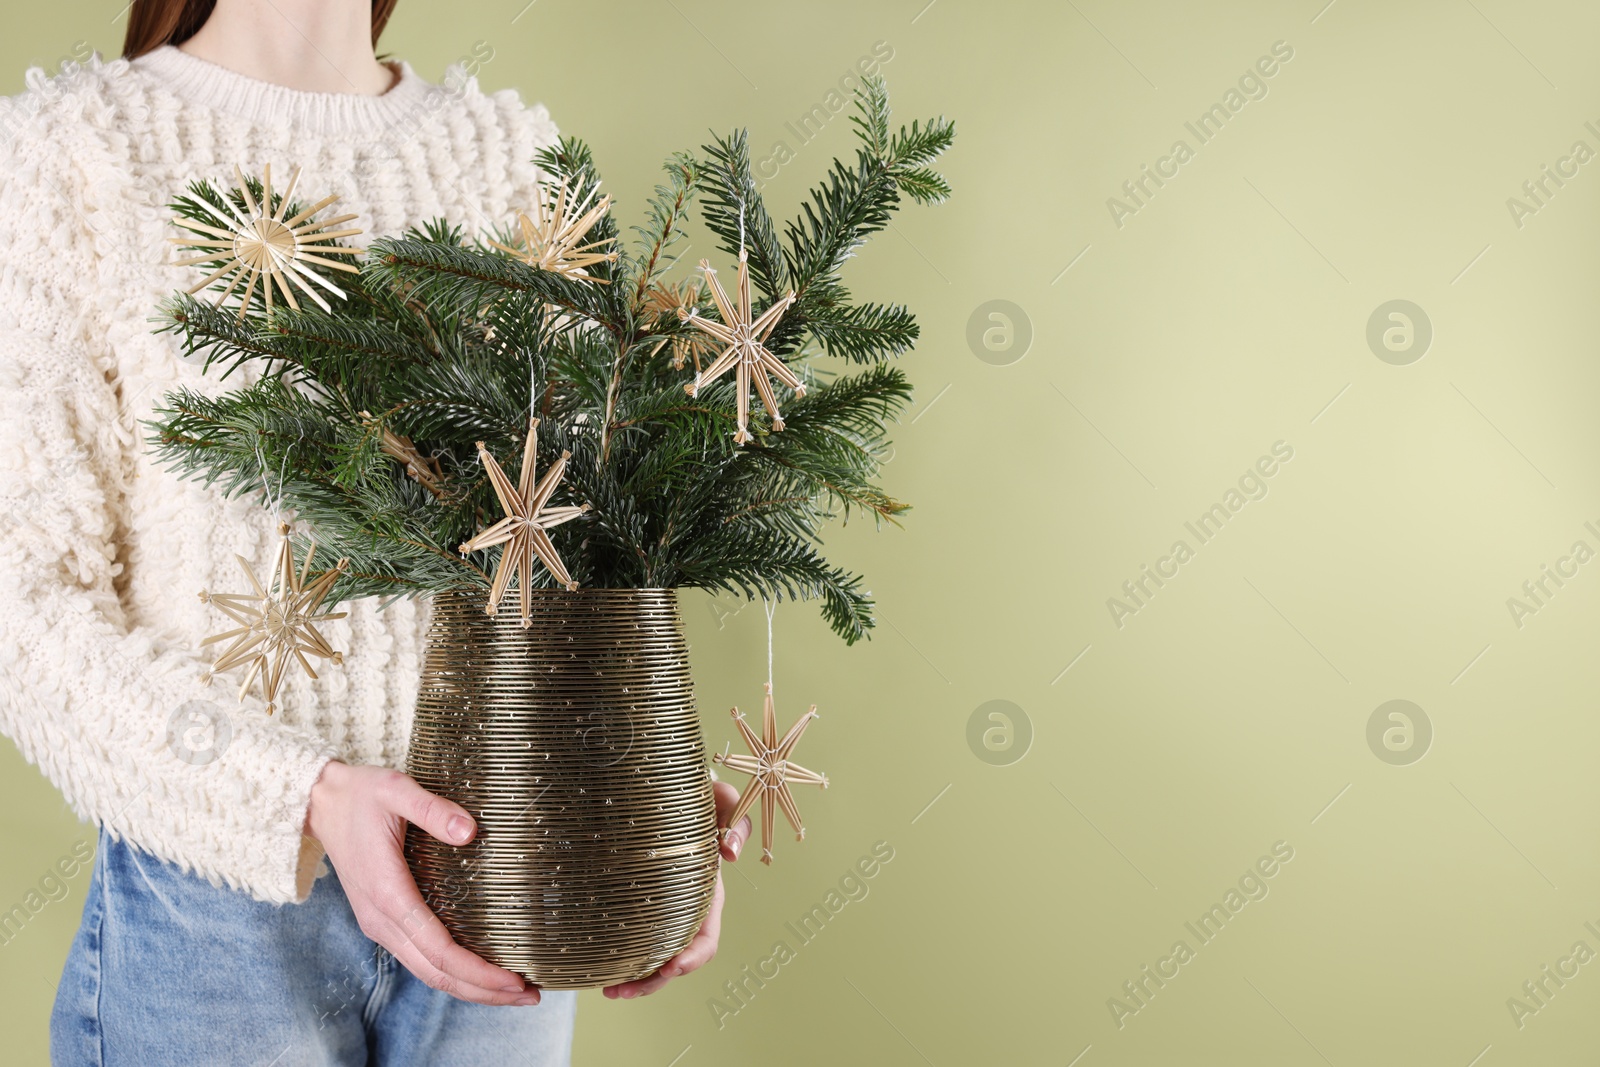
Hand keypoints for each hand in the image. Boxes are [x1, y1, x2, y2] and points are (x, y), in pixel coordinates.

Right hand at [305, 761, 539, 1005]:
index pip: (438, 949)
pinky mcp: (384, 921)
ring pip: (427, 972)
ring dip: (470, 988)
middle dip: (483, 990)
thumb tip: (470, 831)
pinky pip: (420, 958)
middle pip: (436, 973)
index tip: (514, 979)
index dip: (477, 970)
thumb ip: (432, 809)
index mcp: (387, 892)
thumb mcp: (396, 789)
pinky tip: (480, 972)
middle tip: (531, 996)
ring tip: (514, 992)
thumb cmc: (361, 794)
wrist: (321, 803)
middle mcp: (381, 919)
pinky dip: (452, 972)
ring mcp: (380, 924)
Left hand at [604, 779, 751, 999]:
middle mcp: (686, 913)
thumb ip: (735, 821)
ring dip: (634, 982)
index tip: (672, 967)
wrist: (666, 792)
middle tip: (620, 991)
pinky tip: (599, 968)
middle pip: (674, 963)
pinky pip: (632, 942)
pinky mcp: (637, 908)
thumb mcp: (723, 802)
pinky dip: (619, 960)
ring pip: (651, 960)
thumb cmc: (698, 799)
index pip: (707, 940)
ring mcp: (661, 914)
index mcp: (708, 896)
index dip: (693, 958)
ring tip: (608, 990)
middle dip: (652, 983)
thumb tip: (730, 853)